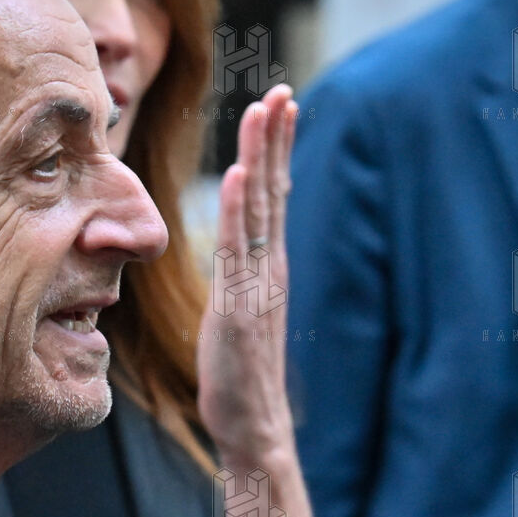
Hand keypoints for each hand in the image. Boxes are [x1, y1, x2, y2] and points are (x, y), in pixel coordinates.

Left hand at [196, 84, 297, 465]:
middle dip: (276, 139)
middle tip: (281, 91)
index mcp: (268, 264)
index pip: (274, 194)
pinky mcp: (243, 309)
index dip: (276, 149)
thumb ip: (240, 274)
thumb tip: (236, 245)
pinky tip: (241, 176)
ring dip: (262, 158)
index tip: (280, 104)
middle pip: (275, 190)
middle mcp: (270, 267)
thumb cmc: (238, 371)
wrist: (252, 425)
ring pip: (262, 210)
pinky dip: (241, 211)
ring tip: (264, 113)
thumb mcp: (238, 309)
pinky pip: (240, 251)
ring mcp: (260, 286)